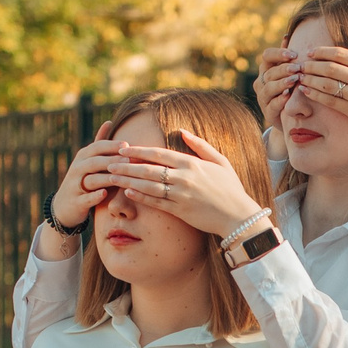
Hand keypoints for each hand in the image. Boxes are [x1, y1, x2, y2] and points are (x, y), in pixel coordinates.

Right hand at [50, 121, 128, 230]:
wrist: (65, 206)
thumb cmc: (84, 179)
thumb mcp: (89, 159)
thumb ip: (100, 144)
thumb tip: (109, 122)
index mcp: (83, 157)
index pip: (97, 147)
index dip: (111, 146)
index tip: (127, 145)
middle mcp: (78, 168)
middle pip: (94, 162)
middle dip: (111, 160)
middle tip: (128, 160)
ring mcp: (75, 185)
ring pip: (91, 179)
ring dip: (106, 178)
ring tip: (120, 177)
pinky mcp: (76, 202)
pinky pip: (85, 198)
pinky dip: (94, 196)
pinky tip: (104, 194)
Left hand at [118, 129, 265, 239]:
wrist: (239, 216)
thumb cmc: (231, 189)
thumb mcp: (220, 162)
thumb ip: (200, 145)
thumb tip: (182, 131)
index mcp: (192, 163)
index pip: (158, 154)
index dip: (138, 151)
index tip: (123, 148)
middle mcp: (184, 177)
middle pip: (149, 169)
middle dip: (127, 165)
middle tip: (109, 162)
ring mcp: (181, 195)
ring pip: (149, 185)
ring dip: (129, 180)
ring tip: (112, 177)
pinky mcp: (181, 211)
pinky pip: (157, 202)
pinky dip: (141, 197)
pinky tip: (128, 192)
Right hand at [257, 46, 300, 127]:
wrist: (287, 117)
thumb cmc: (288, 90)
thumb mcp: (287, 72)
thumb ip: (286, 56)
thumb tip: (286, 35)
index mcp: (266, 69)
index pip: (267, 56)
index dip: (279, 54)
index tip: (293, 54)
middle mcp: (261, 82)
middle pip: (269, 72)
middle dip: (284, 69)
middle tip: (297, 68)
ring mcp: (263, 98)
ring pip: (269, 87)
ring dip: (282, 83)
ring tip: (294, 80)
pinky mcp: (268, 112)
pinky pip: (272, 105)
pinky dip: (280, 100)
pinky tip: (288, 96)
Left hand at [298, 29, 347, 151]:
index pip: (341, 54)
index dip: (323, 51)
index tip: (312, 51)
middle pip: (330, 68)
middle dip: (312, 64)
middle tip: (301, 63)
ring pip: (327, 84)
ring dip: (310, 79)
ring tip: (300, 76)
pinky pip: (330, 102)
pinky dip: (316, 95)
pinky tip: (306, 90)